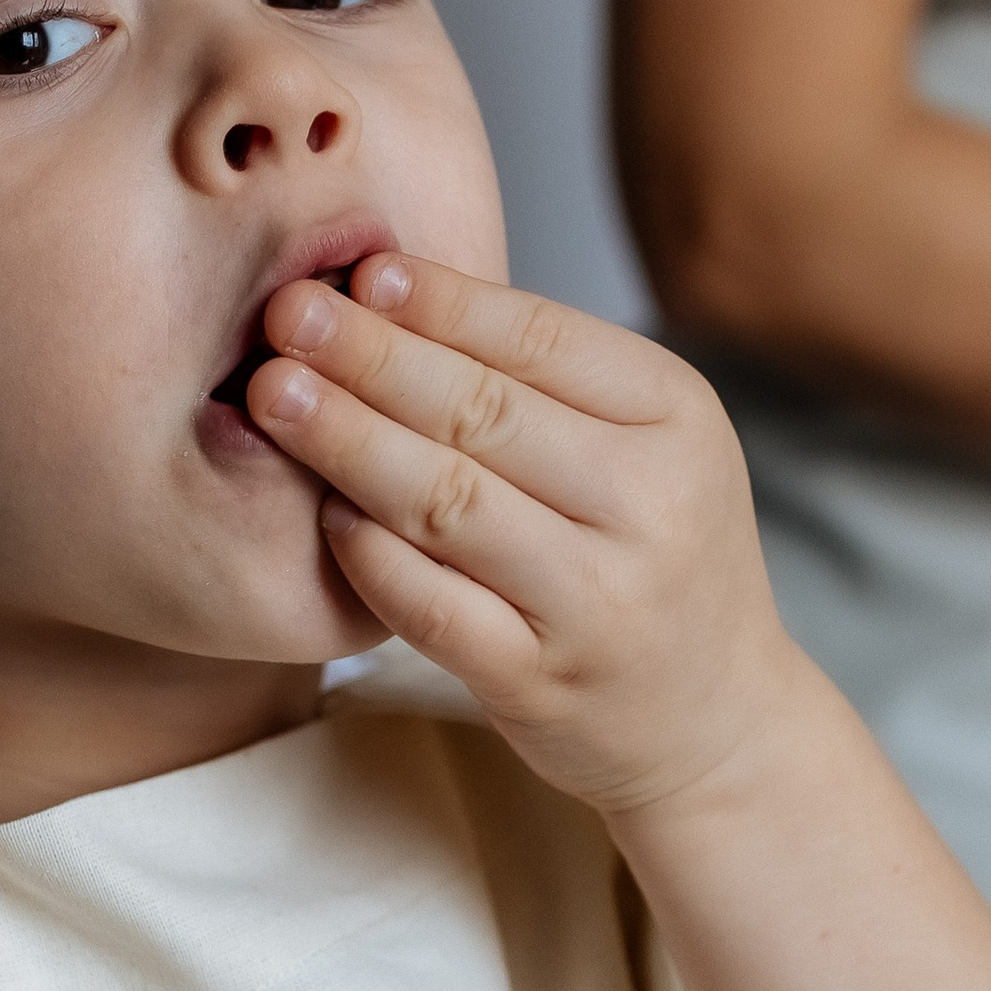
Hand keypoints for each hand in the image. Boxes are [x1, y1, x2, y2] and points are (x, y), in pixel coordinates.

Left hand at [245, 250, 800, 815]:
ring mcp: (595, 602)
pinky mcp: (540, 682)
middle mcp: (649, 506)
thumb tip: (389, 291)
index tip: (361, 270)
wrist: (716, 719)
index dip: (441, 301)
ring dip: (349, 441)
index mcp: (677, 421)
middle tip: (287, 314)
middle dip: (372, 356)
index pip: (542, 340)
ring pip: (448, 502)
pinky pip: (433, 607)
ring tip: (274, 395)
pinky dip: (371, 555)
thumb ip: (545, 382)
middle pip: (483, 413)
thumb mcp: (647, 448)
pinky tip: (325, 513)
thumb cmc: (657, 559)